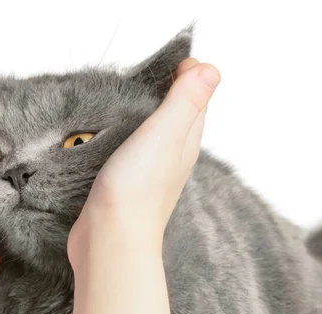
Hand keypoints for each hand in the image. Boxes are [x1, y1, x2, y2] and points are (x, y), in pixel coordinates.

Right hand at [68, 59, 219, 267]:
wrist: (110, 239)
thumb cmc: (137, 189)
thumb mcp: (166, 133)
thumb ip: (186, 100)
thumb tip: (211, 70)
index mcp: (187, 141)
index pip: (197, 99)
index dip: (187, 75)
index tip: (167, 64)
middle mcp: (174, 156)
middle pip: (179, 115)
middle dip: (168, 90)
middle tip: (147, 74)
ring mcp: (151, 171)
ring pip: (156, 133)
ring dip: (146, 113)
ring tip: (128, 97)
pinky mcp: (128, 182)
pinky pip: (135, 150)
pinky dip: (129, 135)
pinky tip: (114, 133)